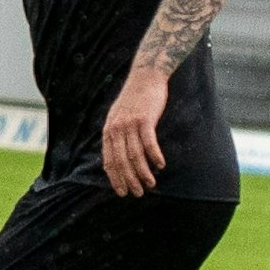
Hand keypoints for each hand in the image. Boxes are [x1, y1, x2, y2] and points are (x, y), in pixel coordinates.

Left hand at [102, 68, 169, 197]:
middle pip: (122, 161)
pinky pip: (149, 143)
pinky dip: (155, 156)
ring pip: (135, 155)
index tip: (122, 192)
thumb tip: (117, 160)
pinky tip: (161, 165)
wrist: (145, 77)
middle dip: (129, 180)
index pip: (109, 161)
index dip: (116, 179)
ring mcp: (130, 124)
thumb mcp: (118, 117)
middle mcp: (116, 129)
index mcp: (108, 131)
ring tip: (151, 184)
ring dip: (143, 172)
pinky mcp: (144, 119)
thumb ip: (116, 137)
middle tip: (138, 193)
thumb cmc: (134, 100)